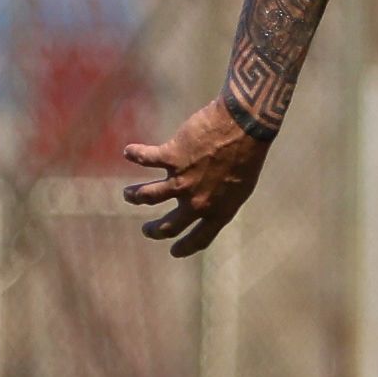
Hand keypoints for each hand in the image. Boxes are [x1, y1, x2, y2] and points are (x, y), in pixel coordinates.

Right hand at [122, 98, 270, 257]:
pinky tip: (129, 152)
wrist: (246, 125)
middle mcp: (198, 201)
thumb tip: (210, 201)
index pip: (200, 239)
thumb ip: (223, 198)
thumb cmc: (249, 152)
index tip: (174, 251)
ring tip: (128, 194)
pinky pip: (145, 159)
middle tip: (147, 230)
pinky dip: (134, 154)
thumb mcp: (242, 185)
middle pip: (168, 227)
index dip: (185, 247)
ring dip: (134, 196)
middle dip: (154, 231)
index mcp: (220, 211)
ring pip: (147, 197)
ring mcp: (182, 181)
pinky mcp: (171, 157)